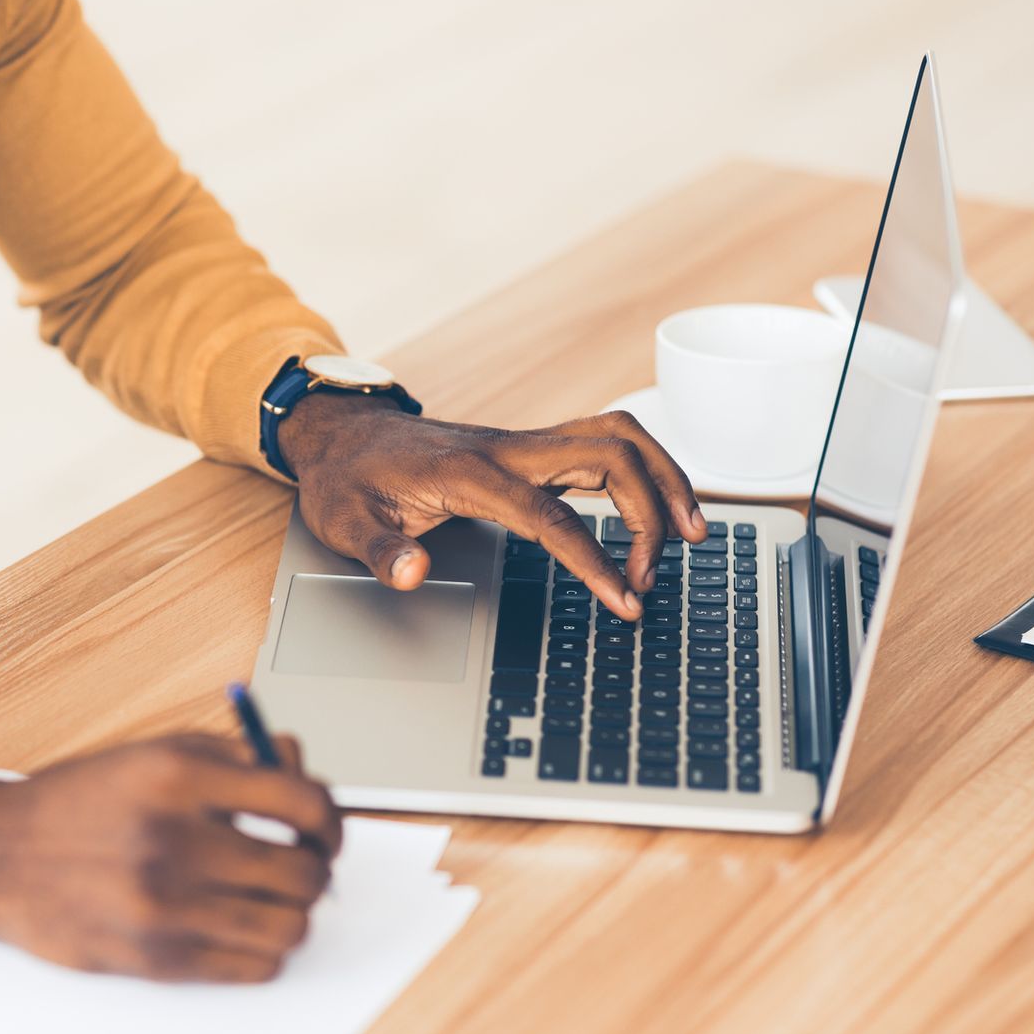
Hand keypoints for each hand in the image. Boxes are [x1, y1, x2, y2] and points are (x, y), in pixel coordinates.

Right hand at [0, 734, 342, 982]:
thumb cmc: (80, 802)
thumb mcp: (153, 754)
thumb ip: (234, 755)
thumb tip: (303, 769)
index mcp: (179, 776)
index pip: (301, 801)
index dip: (329, 818)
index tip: (325, 828)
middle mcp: (175, 840)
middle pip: (303, 872)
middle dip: (315, 870)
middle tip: (301, 865)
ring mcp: (166, 906)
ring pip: (289, 928)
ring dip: (293, 914)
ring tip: (271, 899)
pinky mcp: (157, 958)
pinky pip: (255, 968)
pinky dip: (264, 951)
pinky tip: (241, 926)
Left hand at [278, 392, 706, 617]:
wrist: (342, 433)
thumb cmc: (347, 479)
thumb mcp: (344, 521)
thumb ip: (379, 550)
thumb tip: (412, 574)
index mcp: (470, 473)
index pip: (552, 516)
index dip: (595, 560)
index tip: (626, 600)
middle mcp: (509, 449)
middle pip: (611, 454)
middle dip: (651, 511)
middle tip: (653, 576)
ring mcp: (525, 444)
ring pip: (618, 436)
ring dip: (663, 478)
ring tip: (692, 533)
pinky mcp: (532, 449)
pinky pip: (605, 443)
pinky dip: (644, 469)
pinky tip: (659, 509)